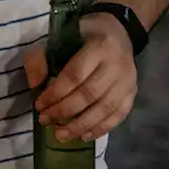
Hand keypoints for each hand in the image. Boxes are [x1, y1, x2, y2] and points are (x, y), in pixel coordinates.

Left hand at [23, 14, 137, 141]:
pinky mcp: (133, 92)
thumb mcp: (58, 37)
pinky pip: (120, 114)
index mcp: (98, 47)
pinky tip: (84, 136)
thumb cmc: (81, 36)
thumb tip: (35, 85)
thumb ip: (41, 58)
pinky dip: (102, 128)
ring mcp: (128, 80)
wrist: (117, 31)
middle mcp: (117, 65)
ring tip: (61, 135)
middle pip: (90, 94)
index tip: (39, 105)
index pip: (75, 75)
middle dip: (64, 111)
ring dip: (82, 125)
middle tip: (45, 121)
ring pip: (106, 108)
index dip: (55, 93)